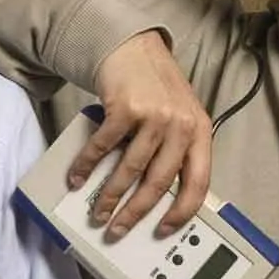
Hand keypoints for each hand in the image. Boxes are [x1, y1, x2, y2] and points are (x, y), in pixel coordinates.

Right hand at [66, 29, 215, 237]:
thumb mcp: (179, 118)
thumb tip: (157, 197)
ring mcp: (154, 116)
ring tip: (98, 211)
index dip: (181, 212)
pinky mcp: (125, 108)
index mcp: (200, 132)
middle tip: (119, 229)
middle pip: (158, 182)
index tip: (163, 230)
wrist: (134, 49)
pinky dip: (86, 166)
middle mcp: (180, 125)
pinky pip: (103, 147)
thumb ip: (176, 151)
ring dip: (110, 196)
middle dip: (135, 212)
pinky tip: (78, 177)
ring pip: (130, 170)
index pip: (197, 182)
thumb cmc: (157, 89)